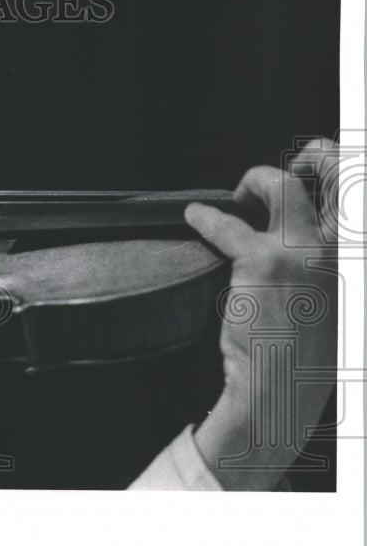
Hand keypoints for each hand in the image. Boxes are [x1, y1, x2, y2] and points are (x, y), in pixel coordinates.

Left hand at [184, 138, 338, 489]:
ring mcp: (305, 252)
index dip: (337, 168)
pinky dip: (207, 217)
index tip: (311, 165)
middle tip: (277, 173)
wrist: (280, 390)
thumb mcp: (327, 299)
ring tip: (236, 198)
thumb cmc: (300, 351)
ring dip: (254, 181)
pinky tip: (195, 218)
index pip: (360, 193)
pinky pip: (227, 222)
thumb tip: (298, 236)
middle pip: (338, 172)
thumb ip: (319, 264)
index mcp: (357, 257)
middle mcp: (344, 248)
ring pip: (281, 183)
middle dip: (310, 156)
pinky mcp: (263, 262)